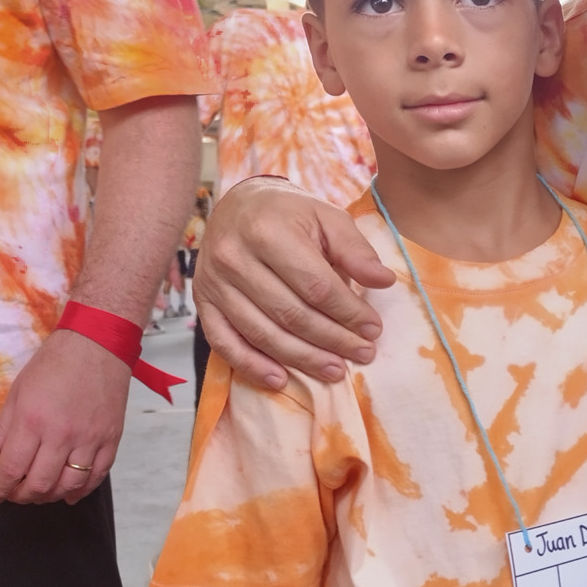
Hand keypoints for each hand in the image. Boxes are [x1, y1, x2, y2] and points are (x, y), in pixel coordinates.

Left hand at [0, 329, 130, 503]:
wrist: (96, 345)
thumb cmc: (55, 364)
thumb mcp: (18, 392)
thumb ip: (3, 428)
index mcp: (33, 420)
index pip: (12, 468)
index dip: (1, 489)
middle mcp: (61, 434)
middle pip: (40, 483)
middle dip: (23, 496)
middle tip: (16, 495)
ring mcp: (89, 438)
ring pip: (69, 485)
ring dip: (51, 496)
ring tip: (41, 494)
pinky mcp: (111, 438)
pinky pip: (97, 475)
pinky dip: (82, 490)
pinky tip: (70, 493)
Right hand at [196, 180, 394, 389]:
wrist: (238, 206)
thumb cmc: (289, 214)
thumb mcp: (327, 217)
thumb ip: (355, 250)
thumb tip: (384, 281)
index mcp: (268, 231)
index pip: (315, 286)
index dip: (348, 312)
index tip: (374, 329)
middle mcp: (234, 257)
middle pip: (290, 313)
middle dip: (332, 339)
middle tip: (363, 354)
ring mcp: (213, 282)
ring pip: (261, 333)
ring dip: (301, 358)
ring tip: (334, 370)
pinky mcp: (202, 301)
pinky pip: (223, 342)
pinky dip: (251, 366)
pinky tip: (280, 380)